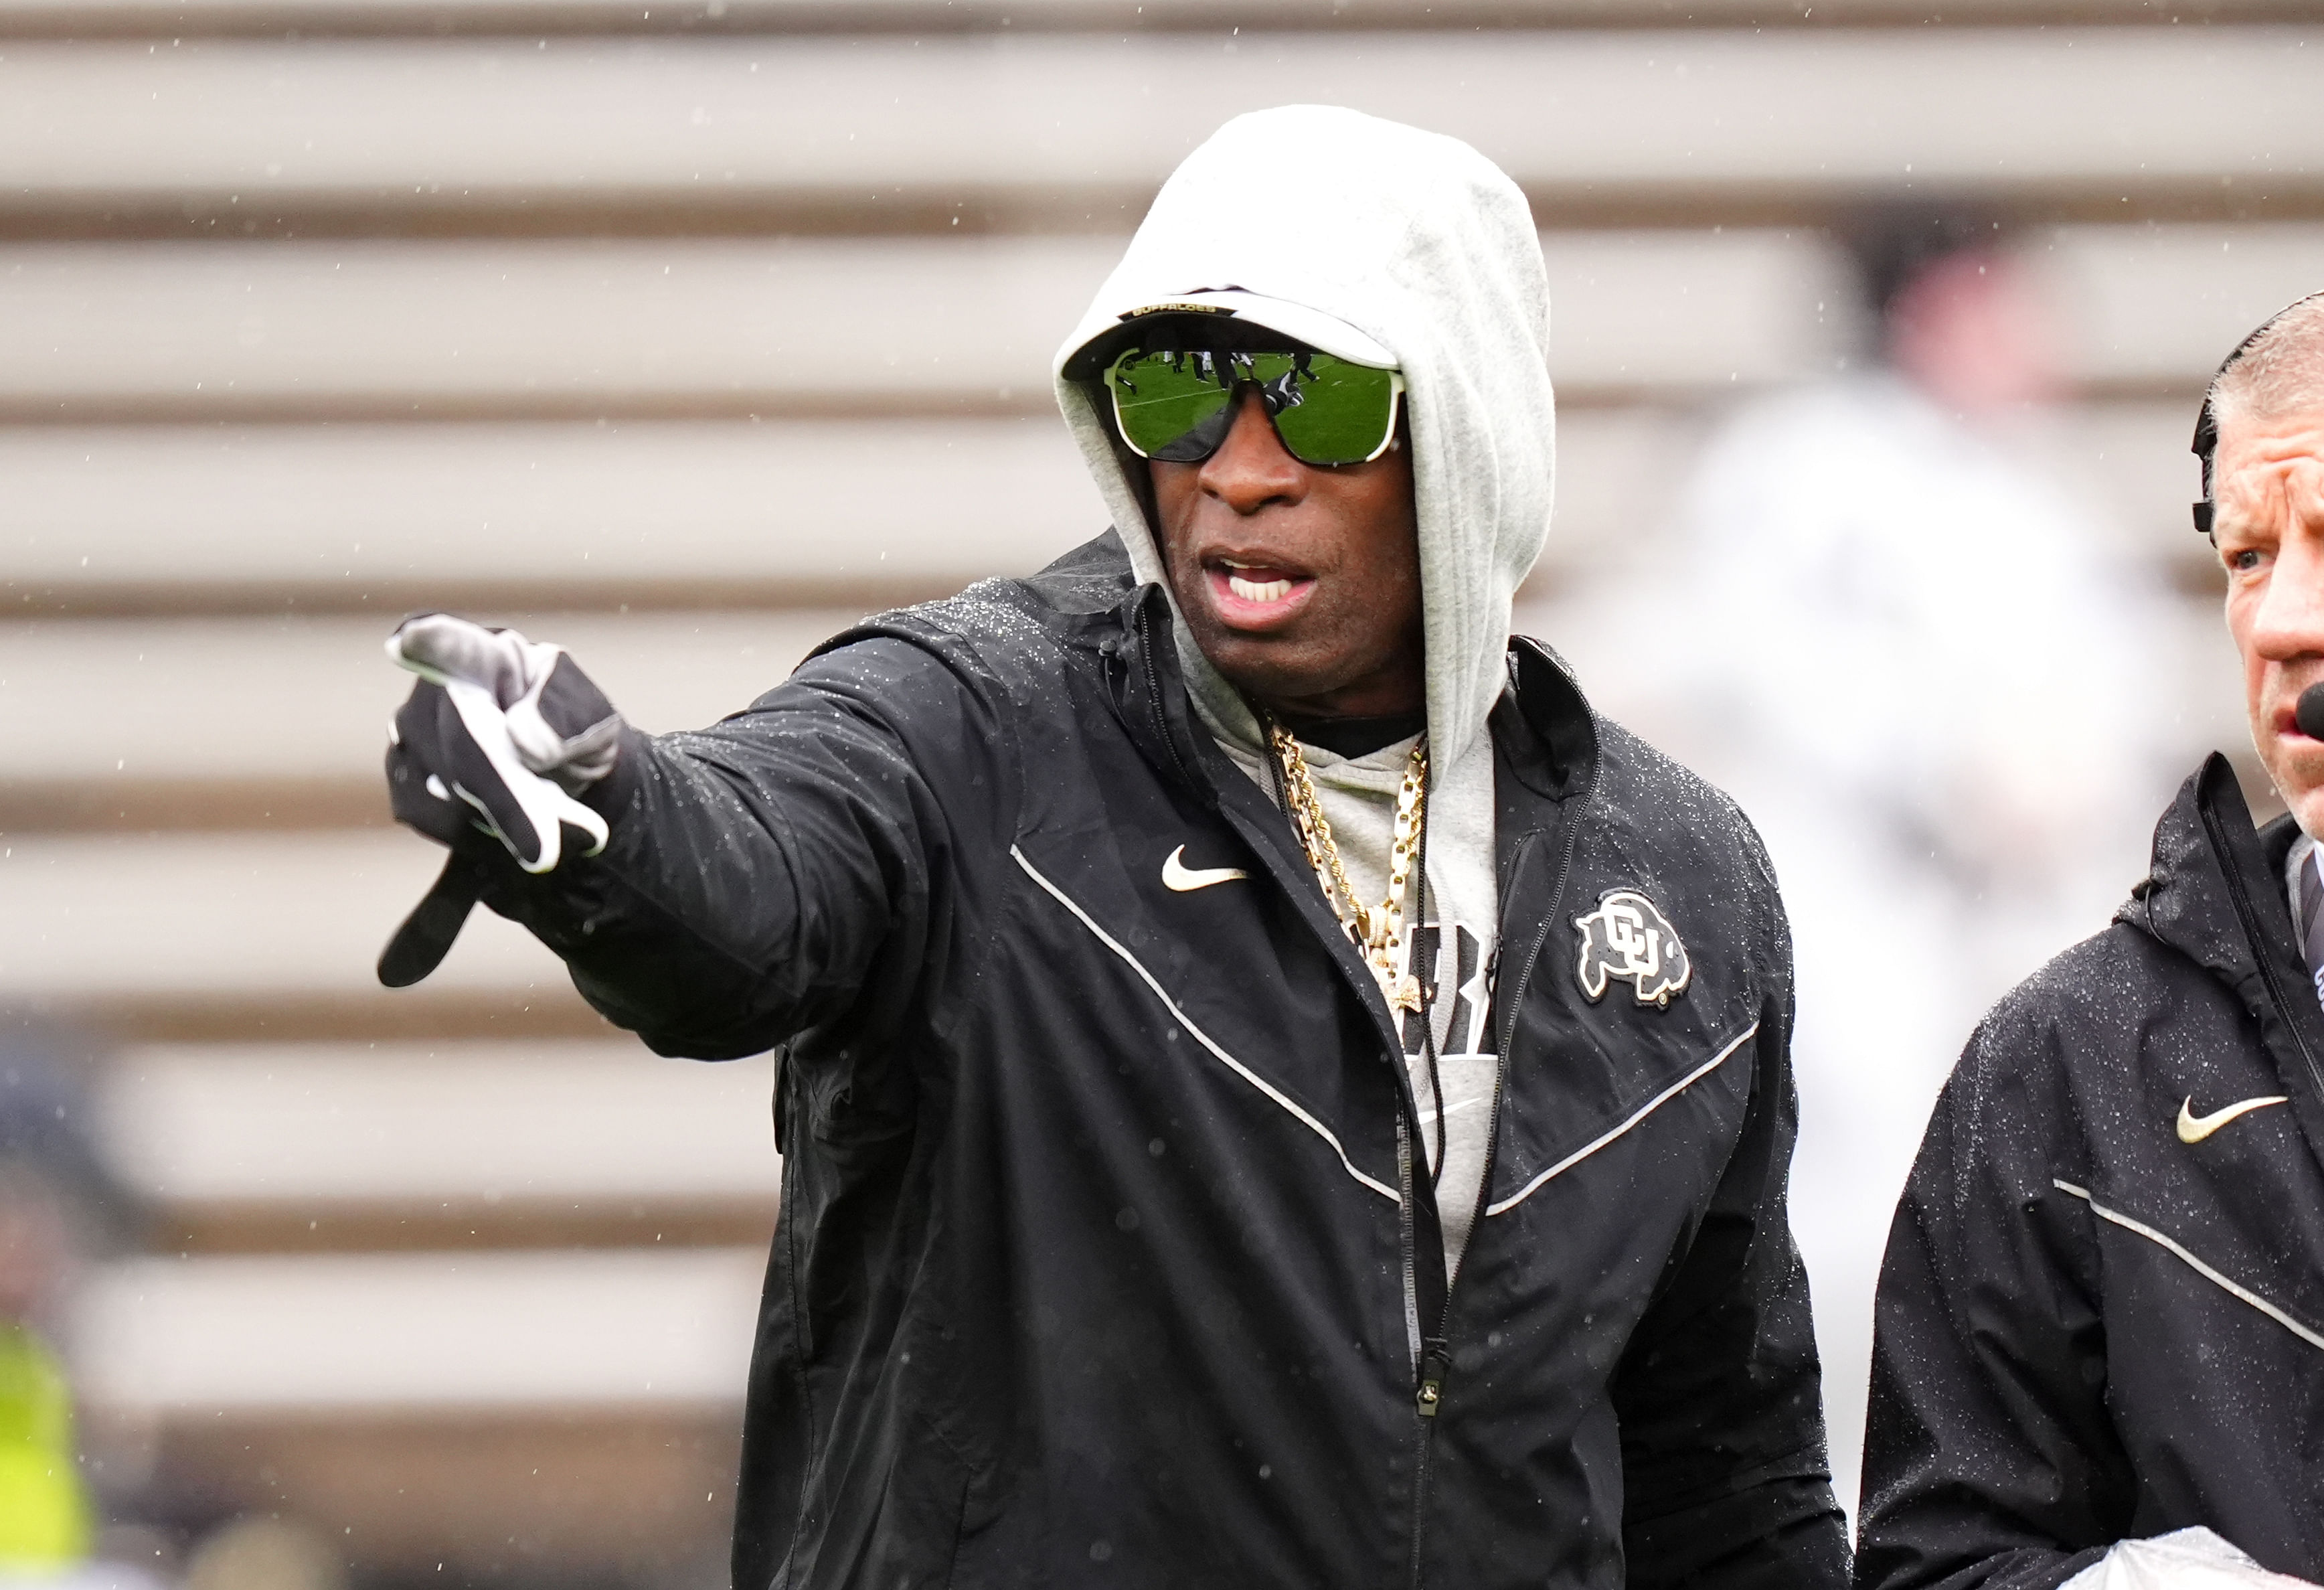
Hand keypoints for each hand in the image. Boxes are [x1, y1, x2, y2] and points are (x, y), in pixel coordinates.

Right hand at [384, 613, 622, 873]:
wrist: (555, 770)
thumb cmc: (573, 727)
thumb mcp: (593, 719)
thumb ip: (568, 720)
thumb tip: (524, 741)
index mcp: (490, 657)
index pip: (456, 645)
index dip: (430, 644)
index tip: (407, 642)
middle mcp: (437, 687)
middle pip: (463, 749)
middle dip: (508, 803)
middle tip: (546, 853)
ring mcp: (410, 731)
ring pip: (451, 795)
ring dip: (506, 818)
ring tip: (548, 805)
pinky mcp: (402, 778)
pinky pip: (439, 822)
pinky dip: (481, 835)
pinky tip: (513, 820)